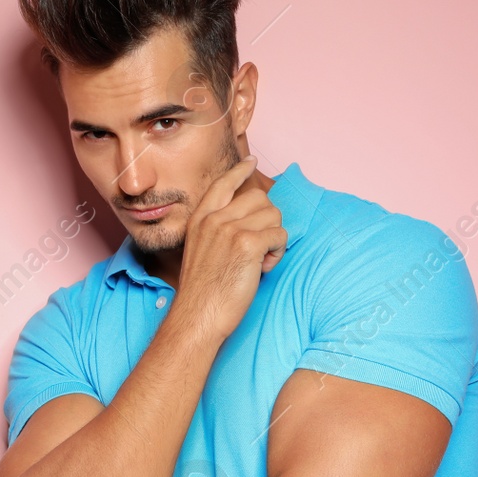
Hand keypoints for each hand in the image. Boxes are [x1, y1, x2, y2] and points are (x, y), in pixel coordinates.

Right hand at [170, 156, 286, 340]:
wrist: (198, 316)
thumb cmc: (203, 292)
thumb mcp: (201, 251)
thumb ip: (218, 230)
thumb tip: (251, 217)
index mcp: (200, 220)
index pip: (223, 184)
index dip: (240, 171)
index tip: (251, 160)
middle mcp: (214, 219)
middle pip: (260, 199)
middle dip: (268, 222)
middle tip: (259, 248)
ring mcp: (229, 229)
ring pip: (274, 216)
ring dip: (274, 240)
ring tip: (258, 262)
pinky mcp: (247, 244)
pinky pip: (280, 236)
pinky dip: (277, 254)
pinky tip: (262, 269)